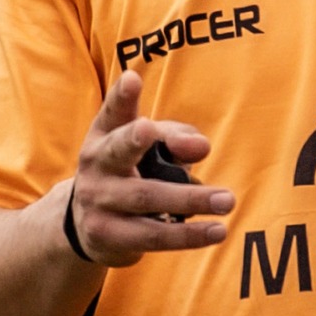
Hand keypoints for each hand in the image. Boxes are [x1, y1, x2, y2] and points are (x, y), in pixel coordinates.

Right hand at [67, 70, 233, 268]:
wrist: (87, 224)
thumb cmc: (132, 171)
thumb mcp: (151, 147)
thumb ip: (177, 138)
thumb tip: (201, 147)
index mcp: (104, 135)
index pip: (113, 112)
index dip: (122, 96)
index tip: (132, 79)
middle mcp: (95, 164)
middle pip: (120, 152)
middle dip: (137, 142)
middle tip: (163, 135)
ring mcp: (97, 201)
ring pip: (146, 198)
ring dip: (191, 200)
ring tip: (227, 201)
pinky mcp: (108, 236)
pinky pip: (153, 236)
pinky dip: (187, 235)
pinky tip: (214, 232)